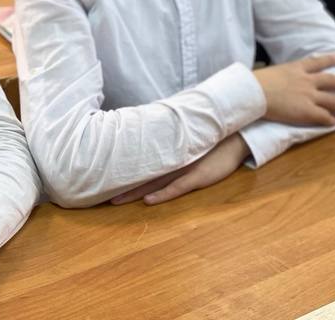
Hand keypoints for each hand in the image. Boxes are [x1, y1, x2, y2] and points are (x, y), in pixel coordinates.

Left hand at [109, 134, 250, 205]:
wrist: (236, 134)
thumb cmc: (210, 135)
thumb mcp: (185, 134)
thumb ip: (167, 137)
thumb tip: (147, 138)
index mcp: (167, 148)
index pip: (139, 159)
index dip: (121, 168)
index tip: (102, 174)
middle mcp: (172, 157)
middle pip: (141, 172)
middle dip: (120, 183)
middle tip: (98, 191)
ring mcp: (184, 167)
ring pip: (154, 181)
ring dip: (134, 192)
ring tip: (114, 201)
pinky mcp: (198, 176)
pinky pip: (176, 187)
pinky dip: (162, 194)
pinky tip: (147, 200)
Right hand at [253, 54, 334, 125]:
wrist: (255, 92)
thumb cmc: (256, 81)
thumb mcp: (272, 71)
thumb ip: (280, 75)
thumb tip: (275, 79)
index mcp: (296, 68)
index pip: (316, 62)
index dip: (329, 60)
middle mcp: (307, 80)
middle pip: (331, 80)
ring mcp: (309, 96)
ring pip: (332, 100)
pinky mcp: (307, 111)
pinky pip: (324, 116)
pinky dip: (331, 119)